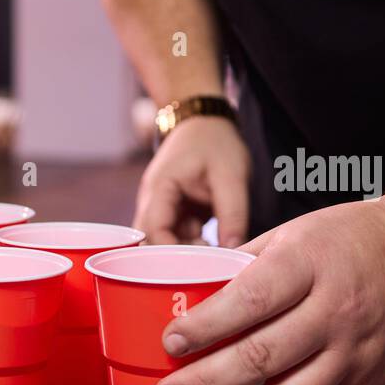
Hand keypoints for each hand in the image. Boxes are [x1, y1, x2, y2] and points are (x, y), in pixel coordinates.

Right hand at [134, 115, 251, 247]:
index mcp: (159, 189)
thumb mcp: (231, 175)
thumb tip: (233, 249)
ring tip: (212, 249)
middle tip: (208, 260)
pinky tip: (208, 241)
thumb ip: (233, 213)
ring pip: (163, 241)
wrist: (204, 120)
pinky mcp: (170, 210)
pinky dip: (189, 242)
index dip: (171, 253)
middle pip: (151, 242)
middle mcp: (151, 201)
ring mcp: (158, 206)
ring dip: (184, 249)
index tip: (199, 264)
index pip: (154, 232)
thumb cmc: (214, 141)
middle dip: (176, 256)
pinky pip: (174, 234)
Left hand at [154, 197, 384, 384]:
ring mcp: (353, 352)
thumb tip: (180, 295)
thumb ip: (240, 267)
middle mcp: (335, 311)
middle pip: (264, 355)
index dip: (208, 325)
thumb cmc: (350, 239)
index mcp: (309, 263)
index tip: (171, 343)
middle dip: (208, 382)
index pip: (252, 299)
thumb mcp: (293, 233)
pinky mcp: (363, 383)